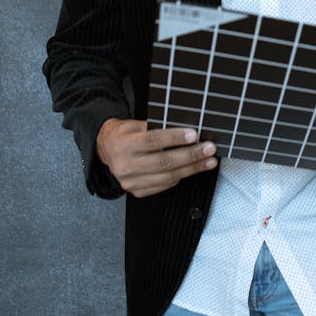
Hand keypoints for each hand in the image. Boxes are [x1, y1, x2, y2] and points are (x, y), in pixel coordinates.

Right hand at [96, 118, 217, 197]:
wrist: (107, 150)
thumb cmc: (124, 134)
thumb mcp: (135, 124)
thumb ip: (156, 127)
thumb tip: (185, 129)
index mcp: (124, 145)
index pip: (152, 141)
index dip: (175, 138)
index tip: (194, 135)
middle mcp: (126, 165)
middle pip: (163, 162)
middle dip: (191, 155)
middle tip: (209, 149)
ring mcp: (130, 182)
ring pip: (167, 177)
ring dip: (192, 169)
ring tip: (208, 161)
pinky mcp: (137, 192)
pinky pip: (163, 186)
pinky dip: (180, 177)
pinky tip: (191, 169)